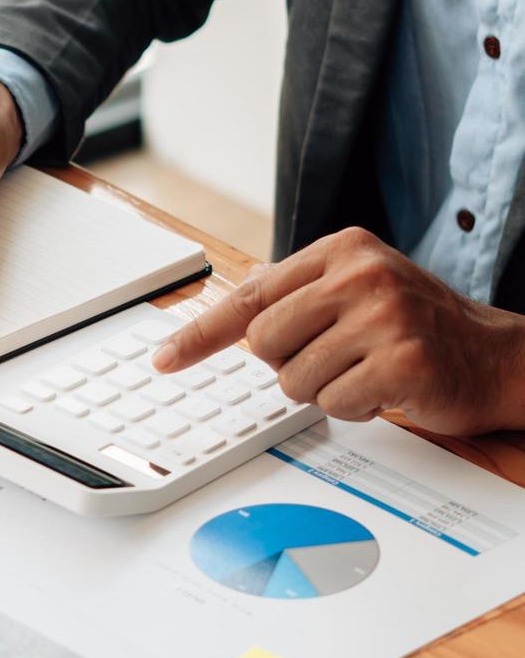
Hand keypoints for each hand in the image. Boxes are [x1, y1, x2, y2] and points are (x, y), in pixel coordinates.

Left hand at [151, 227, 524, 434]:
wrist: (498, 356)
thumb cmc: (417, 326)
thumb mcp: (359, 288)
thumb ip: (299, 293)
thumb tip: (235, 306)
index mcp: (342, 249)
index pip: (250, 294)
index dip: (202, 334)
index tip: (165, 359)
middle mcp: (361, 274)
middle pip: (264, 342)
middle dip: (290, 363)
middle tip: (337, 357)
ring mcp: (384, 316)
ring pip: (294, 379)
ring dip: (324, 388)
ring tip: (366, 370)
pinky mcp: (403, 361)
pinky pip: (334, 403)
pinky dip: (355, 407)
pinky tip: (387, 388)